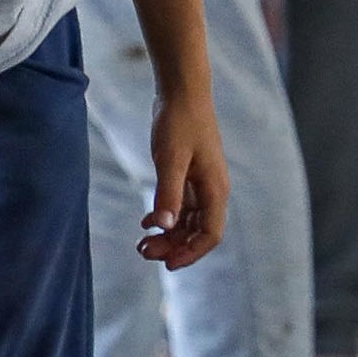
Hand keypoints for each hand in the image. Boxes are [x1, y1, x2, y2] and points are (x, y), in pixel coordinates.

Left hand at [142, 93, 227, 266]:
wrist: (182, 92)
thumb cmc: (178, 122)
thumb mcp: (170, 158)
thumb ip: (168, 193)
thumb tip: (164, 226)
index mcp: (215, 190)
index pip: (210, 235)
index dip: (190, 253)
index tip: (166, 264)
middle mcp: (213, 190)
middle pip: (198, 232)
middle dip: (174, 247)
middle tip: (143, 252)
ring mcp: (202, 183)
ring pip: (188, 221)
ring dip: (168, 234)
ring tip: (142, 243)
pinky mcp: (190, 174)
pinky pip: (182, 206)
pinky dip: (166, 217)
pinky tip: (146, 222)